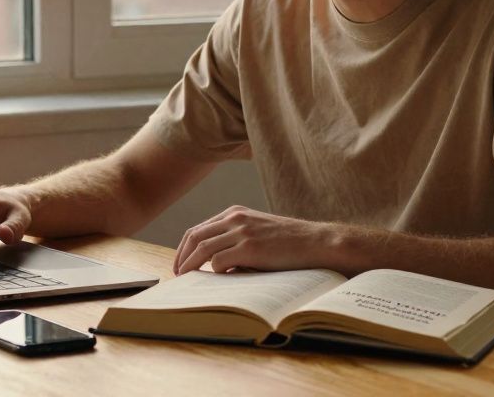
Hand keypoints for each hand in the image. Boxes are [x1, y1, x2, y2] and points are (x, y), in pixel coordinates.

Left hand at [173, 205, 337, 275]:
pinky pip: (218, 261)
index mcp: (235, 212)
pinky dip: (213, 272)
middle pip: (194, 236)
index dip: (184, 247)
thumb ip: (235, 239)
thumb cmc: (290, 242)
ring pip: (202, 249)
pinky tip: (216, 280)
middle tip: (177, 274)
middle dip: (181, 257)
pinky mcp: (249, 248)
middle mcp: (235, 218)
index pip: (199, 228)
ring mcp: (242, 231)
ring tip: (186, 280)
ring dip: (190, 266)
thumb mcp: (258, 231)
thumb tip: (212, 263)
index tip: (180, 263)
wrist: (316, 242)